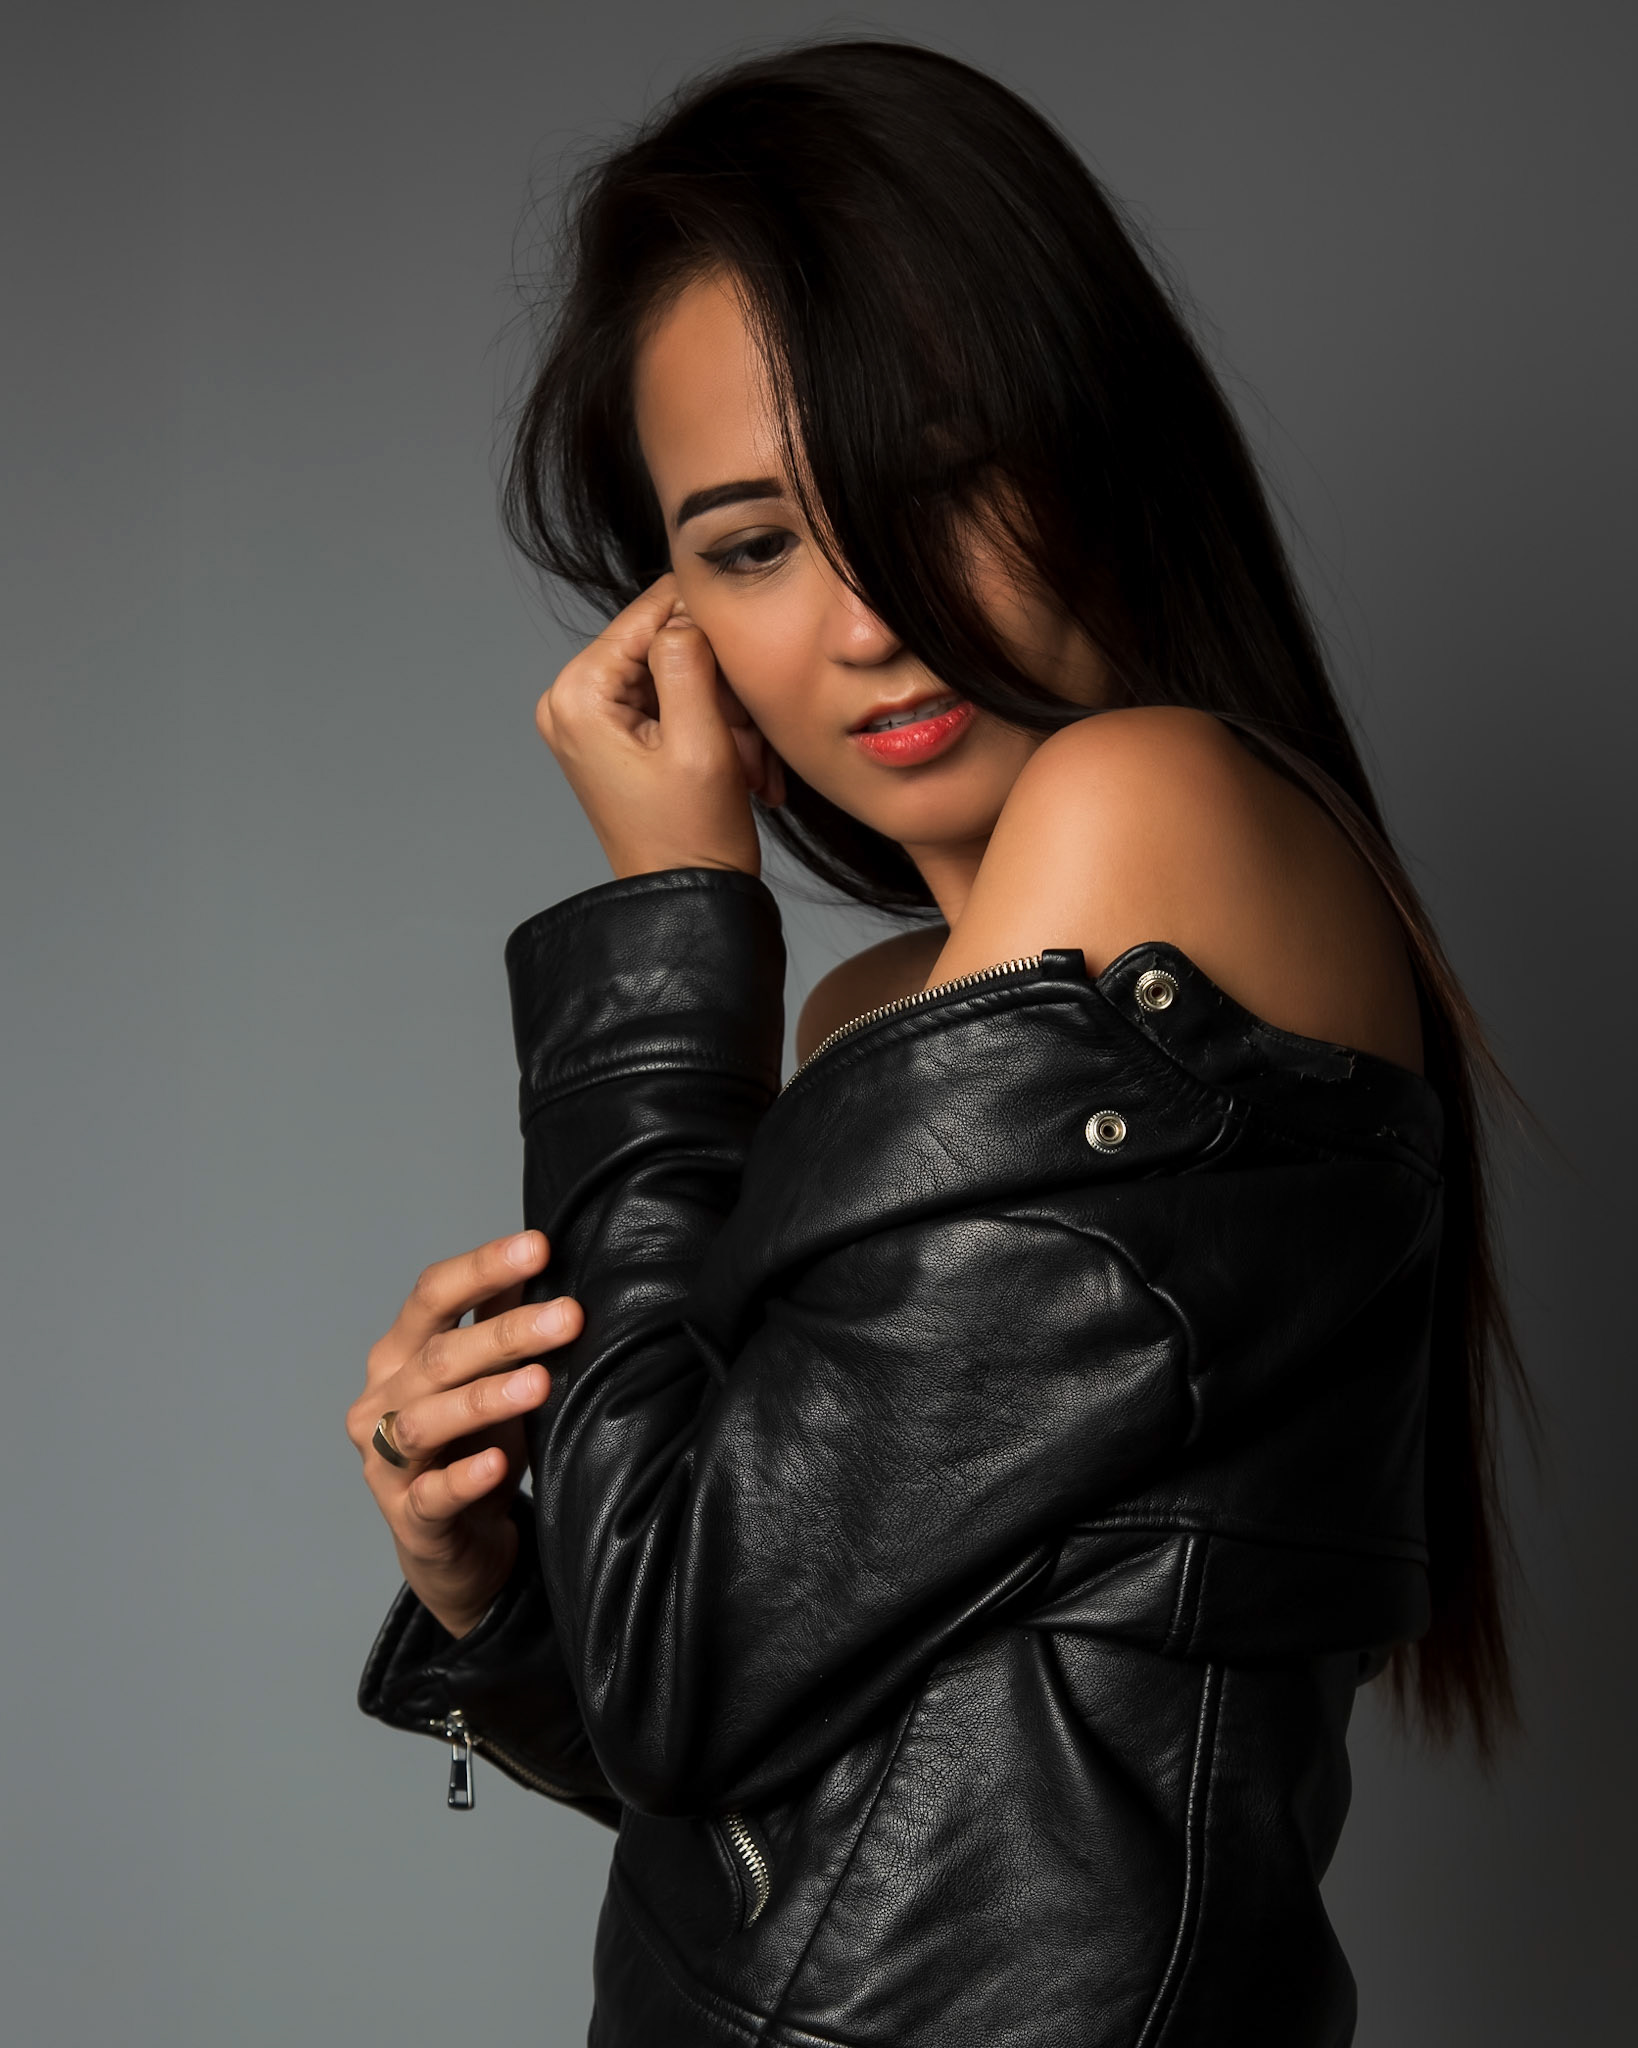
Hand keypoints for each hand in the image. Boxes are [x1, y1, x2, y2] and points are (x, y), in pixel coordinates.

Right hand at [346, 1231, 583, 1637]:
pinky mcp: (408, 1519)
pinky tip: (499, 1464)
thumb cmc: (476, 1445)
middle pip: (439, 1355)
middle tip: (568, 1316)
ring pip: (427, 1420)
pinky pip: (432, 1495)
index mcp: (399, 1354)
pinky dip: (465, 1478)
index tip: (540, 1246)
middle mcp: (381, 1401)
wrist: (457, 1546)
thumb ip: (500, 1318)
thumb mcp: (491, 1375)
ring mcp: (386, 1463)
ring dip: (485, 1399)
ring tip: (540, 1384)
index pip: (431, 1296)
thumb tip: (540, 1250)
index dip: (482, 1267)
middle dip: (506, 1332)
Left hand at [534, 573, 786, 880]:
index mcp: (578, 694)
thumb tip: (686, 609)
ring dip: (724, 713)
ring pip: (678, 674)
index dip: (708, 628)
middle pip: (664, 645)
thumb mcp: (701, 741)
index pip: (650, 612)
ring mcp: (588, 719)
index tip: (745, 671)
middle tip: (746, 740)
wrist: (688, 902)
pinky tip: (735, 765)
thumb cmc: (691, 838)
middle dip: (718, 687)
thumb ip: (688, 660)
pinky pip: (672, 701)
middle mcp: (570, 700)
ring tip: (746, 764)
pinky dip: (712, 727)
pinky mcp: (610, 736)